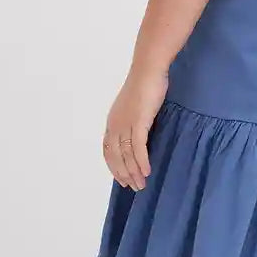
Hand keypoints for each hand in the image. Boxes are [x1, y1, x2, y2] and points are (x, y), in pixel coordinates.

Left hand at [102, 68, 167, 189]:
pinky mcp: (139, 122)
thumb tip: (140, 134)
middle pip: (115, 157)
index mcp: (112, 122)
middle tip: (134, 187)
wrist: (148, 70)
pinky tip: (146, 171)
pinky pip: (138, 148)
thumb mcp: (135, 106)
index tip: (122, 179)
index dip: (114, 167)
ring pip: (126, 155)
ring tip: (141, 184)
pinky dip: (141, 161)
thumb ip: (134, 120)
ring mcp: (125, 124)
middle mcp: (115, 125)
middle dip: (124, 174)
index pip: (108, 150)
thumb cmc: (145, 84)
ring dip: (133, 172)